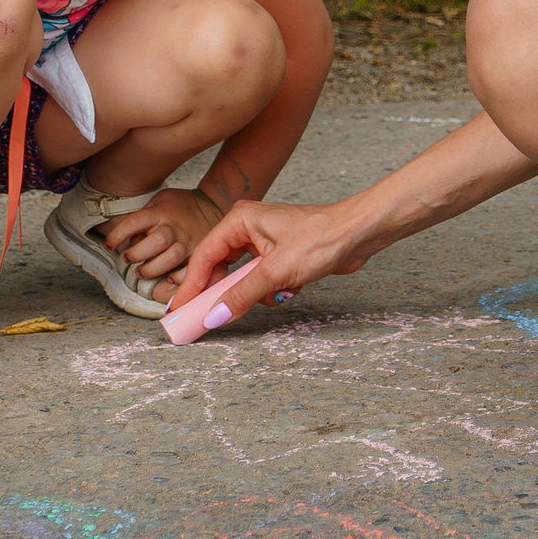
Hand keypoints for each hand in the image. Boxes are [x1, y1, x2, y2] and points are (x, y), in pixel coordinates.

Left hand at [99, 187, 225, 293]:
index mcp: (160, 212)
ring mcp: (188, 242)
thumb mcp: (159, 200)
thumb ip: (144, 217)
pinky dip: (177, 278)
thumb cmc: (179, 206)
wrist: (212, 205)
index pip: (134, 222)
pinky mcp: (198, 254)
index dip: (117, 235)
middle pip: (155, 242)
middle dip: (137, 254)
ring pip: (170, 259)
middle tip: (128, 258)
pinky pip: (188, 271)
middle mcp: (174, 228)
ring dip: (152, 269)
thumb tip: (129, 240)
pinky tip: (167, 279)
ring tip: (142, 271)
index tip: (109, 244)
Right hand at [169, 198, 374, 313]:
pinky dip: (270, 290)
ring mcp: (263, 240)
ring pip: (241, 276)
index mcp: (239, 220)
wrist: (358, 233)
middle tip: (203, 318)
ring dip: (253, 291)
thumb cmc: (321, 239)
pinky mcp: (278, 254)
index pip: (204, 256)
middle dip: (219, 292)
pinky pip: (260, 278)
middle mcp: (247, 227)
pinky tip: (288, 290)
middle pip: (219, 266)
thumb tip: (214, 316)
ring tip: (270, 295)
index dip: (190, 286)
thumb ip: (241, 295)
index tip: (178, 310)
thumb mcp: (276, 272)